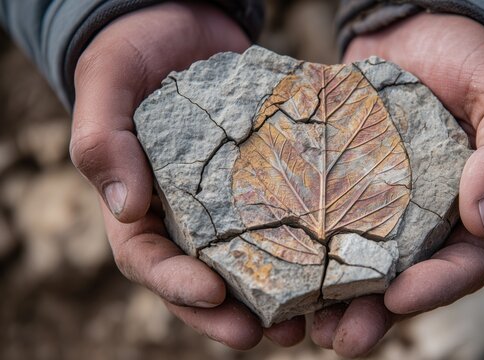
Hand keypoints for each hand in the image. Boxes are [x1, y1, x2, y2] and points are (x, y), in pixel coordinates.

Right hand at [70, 2, 304, 348]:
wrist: (181, 26)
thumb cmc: (133, 55)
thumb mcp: (107, 84)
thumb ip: (103, 139)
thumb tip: (124, 206)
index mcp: (138, 207)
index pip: (149, 260)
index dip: (176, 286)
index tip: (212, 294)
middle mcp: (184, 216)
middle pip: (203, 280)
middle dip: (232, 314)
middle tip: (270, 333)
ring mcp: (227, 203)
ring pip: (248, 263)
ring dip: (276, 296)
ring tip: (308, 319)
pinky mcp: (264, 180)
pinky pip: (282, 219)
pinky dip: (302, 247)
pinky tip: (330, 262)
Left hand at [311, 13, 483, 356]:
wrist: (420, 30)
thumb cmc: (473, 63)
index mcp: (468, 212)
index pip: (464, 265)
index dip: (436, 288)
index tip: (399, 296)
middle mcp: (421, 220)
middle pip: (402, 283)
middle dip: (372, 315)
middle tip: (339, 339)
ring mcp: (376, 206)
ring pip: (356, 266)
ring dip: (330, 299)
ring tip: (300, 322)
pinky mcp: (338, 184)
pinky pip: (319, 222)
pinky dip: (298, 249)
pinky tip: (271, 265)